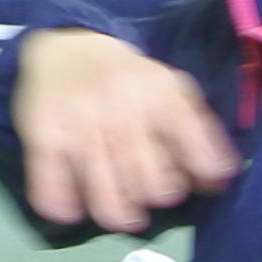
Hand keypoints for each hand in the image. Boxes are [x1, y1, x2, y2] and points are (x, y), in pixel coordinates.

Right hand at [9, 27, 239, 232]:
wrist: (67, 46)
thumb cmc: (128, 79)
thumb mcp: (172, 91)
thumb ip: (199, 133)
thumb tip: (218, 182)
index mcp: (162, 98)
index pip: (196, 158)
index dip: (198, 179)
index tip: (186, 180)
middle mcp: (122, 112)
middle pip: (152, 185)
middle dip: (155, 195)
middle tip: (146, 190)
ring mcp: (80, 127)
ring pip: (107, 197)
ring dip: (118, 215)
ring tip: (121, 215)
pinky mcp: (44, 138)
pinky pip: (53, 189)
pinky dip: (65, 208)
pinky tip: (74, 207)